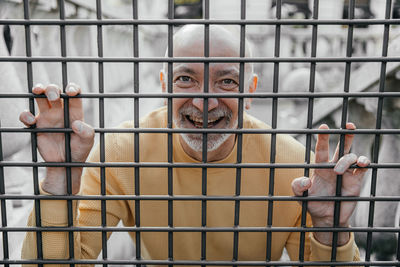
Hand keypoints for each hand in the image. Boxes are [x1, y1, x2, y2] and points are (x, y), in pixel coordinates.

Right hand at [19, 83, 93, 194]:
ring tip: (38, 92)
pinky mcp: (37, 126)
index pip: (74, 95)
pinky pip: (27, 116)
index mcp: (74, 112)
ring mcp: (48, 117)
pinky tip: (30, 121)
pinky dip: (25, 115)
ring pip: (40, 98)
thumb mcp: (87, 142)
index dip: (72, 88)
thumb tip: (77, 124)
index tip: (71, 92)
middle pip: (55, 91)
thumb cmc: (79, 151)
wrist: (66, 164)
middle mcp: (61, 111)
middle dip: (53, 88)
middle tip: (54, 95)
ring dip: (38, 91)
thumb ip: (86, 133)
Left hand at [291, 123, 369, 245]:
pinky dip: (363, 163)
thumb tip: (305, 180)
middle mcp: (334, 167)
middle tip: (349, 125)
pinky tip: (361, 164)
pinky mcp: (356, 181)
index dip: (323, 138)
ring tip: (339, 170)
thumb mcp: (300, 196)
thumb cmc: (312, 203)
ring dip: (347, 160)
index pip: (322, 149)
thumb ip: (298, 187)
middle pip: (342, 146)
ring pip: (351, 157)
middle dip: (346, 134)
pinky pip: (362, 169)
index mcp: (320, 167)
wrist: (326, 218)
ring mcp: (346, 173)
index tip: (323, 126)